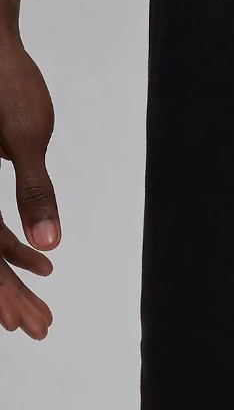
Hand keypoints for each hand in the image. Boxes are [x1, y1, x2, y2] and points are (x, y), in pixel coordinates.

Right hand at [0, 31, 57, 338]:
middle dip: (9, 297)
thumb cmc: (5, 81)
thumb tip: (51, 243)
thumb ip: (35, 192)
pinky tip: (44, 261)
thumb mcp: (24, 136)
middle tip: (40, 329)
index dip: (0, 293)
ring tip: (43, 312)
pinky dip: (12, 246)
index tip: (21, 324)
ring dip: (11, 279)